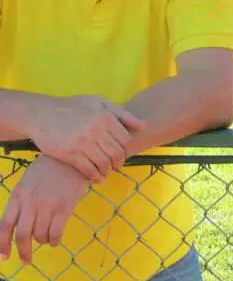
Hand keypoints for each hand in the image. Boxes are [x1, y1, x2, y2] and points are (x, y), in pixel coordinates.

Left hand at [0, 155, 88, 263]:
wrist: (72, 156)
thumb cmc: (50, 168)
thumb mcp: (29, 181)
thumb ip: (22, 201)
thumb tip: (17, 224)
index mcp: (19, 195)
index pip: (5, 225)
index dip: (2, 244)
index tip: (5, 257)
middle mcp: (30, 202)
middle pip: (23, 235)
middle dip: (23, 252)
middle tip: (27, 260)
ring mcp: (47, 204)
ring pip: (40, 235)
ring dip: (43, 241)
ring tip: (48, 237)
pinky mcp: (64, 206)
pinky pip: (56, 233)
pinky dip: (55, 240)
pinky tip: (57, 239)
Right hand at [28, 95, 144, 182]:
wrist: (42, 113)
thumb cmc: (73, 106)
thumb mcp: (99, 102)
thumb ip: (121, 113)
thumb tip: (143, 126)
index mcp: (105, 116)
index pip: (125, 139)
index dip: (126, 149)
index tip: (123, 153)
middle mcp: (96, 129)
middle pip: (116, 153)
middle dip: (119, 162)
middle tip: (117, 165)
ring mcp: (82, 142)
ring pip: (104, 163)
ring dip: (108, 171)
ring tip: (107, 172)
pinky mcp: (69, 154)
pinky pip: (88, 170)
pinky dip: (95, 177)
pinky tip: (97, 178)